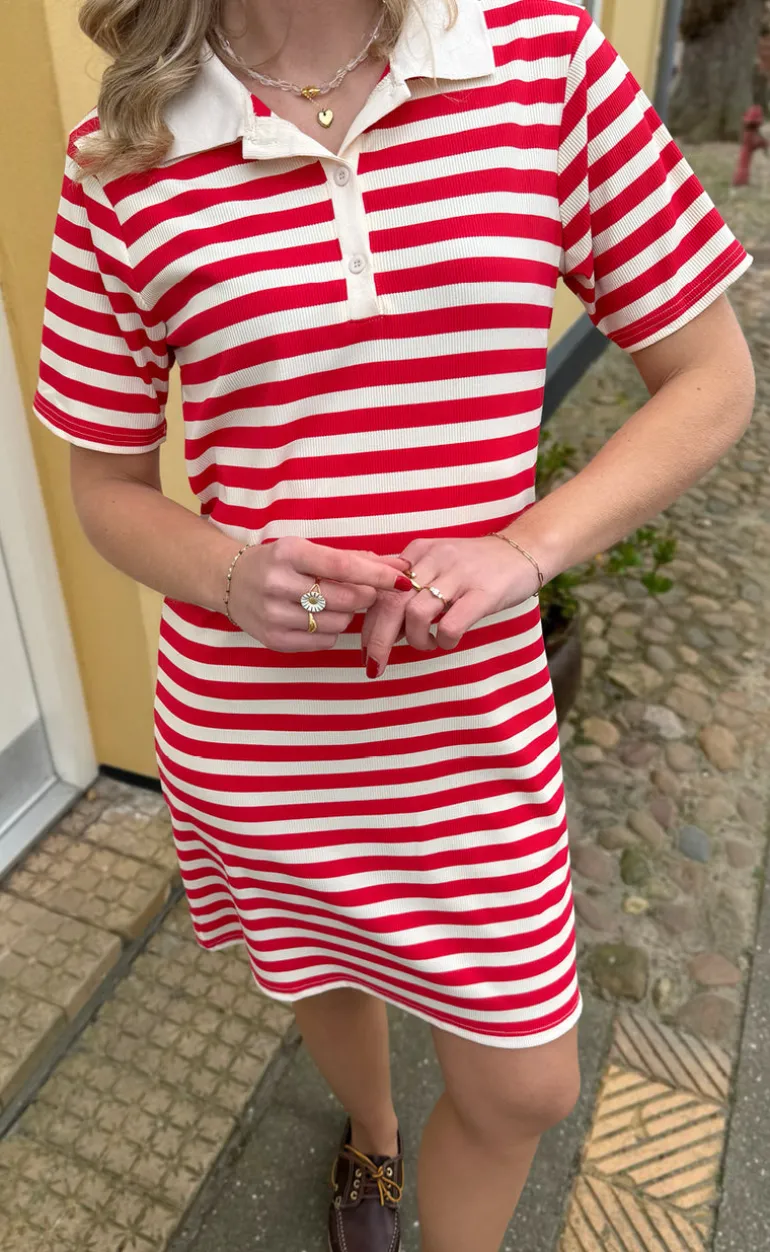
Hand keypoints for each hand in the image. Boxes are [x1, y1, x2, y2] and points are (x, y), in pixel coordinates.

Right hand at [227, 537, 411, 650]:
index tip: (403, 579)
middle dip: (365, 595)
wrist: (230, 582)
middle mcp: (278, 584)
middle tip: (366, 591)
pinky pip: (324, 641)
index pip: (343, 566)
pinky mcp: (274, 640)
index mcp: (289, 553)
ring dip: (348, 614)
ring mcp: (274, 615)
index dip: (377, 575)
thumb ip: (356, 558)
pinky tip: (319, 618)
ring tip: (335, 603)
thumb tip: (401, 566)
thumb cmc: (280, 562)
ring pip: (338, 623)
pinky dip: (332, 631)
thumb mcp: (309, 550)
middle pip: (346, 599)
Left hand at [361, 535, 540, 676]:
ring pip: (416, 615)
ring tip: (428, 644)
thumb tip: (383, 623)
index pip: (380, 590)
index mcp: (418, 552)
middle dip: (379, 641)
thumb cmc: (477, 566)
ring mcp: (458, 575)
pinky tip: (449, 641)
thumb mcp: (438, 564)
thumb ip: (410, 584)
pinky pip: (451, 625)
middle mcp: (434, 559)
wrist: (524, 549)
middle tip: (376, 665)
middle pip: (391, 604)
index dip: (368, 624)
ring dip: (417, 640)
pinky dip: (445, 641)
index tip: (367, 649)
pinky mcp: (483, 593)